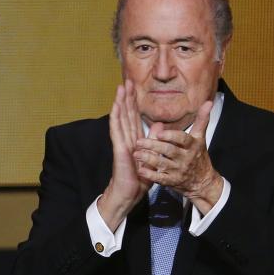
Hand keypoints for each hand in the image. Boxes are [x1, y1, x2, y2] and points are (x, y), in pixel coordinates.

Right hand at [97, 80, 149, 229]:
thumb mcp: (152, 155)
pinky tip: (115, 107)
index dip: (134, 103)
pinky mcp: (120, 149)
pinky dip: (116, 118)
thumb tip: (158, 125)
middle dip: (126, 98)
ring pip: (120, 118)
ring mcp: (122, 143)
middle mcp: (127, 139)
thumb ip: (153, 139)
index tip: (134, 89)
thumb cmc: (138, 178)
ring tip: (120, 88)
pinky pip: (117, 131)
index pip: (134, 117)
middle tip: (126, 81)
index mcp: (135, 140)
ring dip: (120, 103)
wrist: (129, 192)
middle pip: (126, 114)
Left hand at [133, 100, 223, 213]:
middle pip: (169, 151)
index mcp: (192, 145)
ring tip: (136, 154)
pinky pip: (160, 178)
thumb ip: (201, 120)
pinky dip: (150, 175)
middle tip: (138, 142)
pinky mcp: (172, 181)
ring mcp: (178, 171)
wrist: (203, 181)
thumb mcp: (200, 138)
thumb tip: (208, 102)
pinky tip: (140, 170)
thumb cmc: (198, 155)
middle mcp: (185, 158)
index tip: (160, 133)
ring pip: (162, 164)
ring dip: (148, 159)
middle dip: (154, 146)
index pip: (182, 139)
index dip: (171, 136)